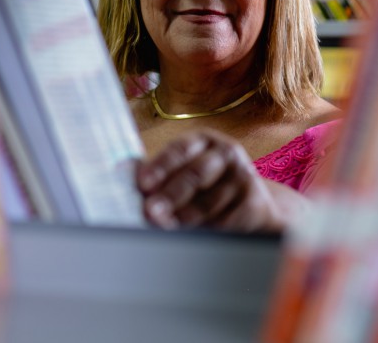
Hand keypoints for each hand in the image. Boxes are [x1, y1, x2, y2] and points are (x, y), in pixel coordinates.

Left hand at [135, 129, 284, 232]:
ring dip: (185, 218)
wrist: (252, 203)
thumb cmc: (206, 185)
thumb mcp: (183, 170)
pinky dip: (207, 230)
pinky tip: (192, 236)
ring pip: (210, 201)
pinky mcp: (256, 203)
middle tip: (150, 212)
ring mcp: (243, 177)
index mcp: (203, 141)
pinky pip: (227, 221)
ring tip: (166, 227)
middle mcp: (225, 153)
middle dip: (170, 195)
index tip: (142, 184)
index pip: (180, 150)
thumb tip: (120, 173)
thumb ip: (155, 172)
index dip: (160, 166)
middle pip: (196, 174)